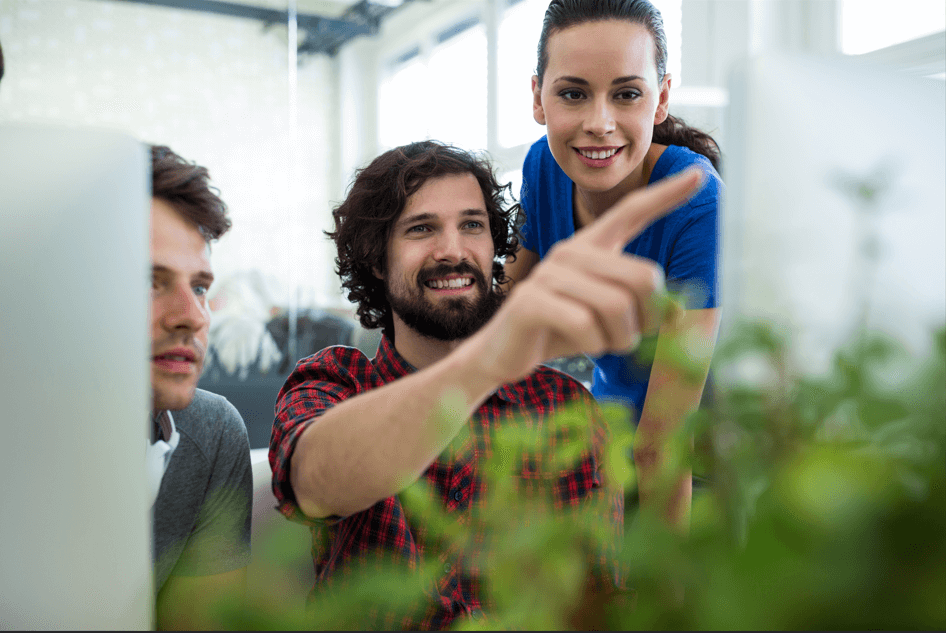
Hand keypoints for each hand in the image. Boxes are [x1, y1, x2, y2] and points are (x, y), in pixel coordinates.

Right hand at [467, 167, 703, 384]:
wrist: (504, 352)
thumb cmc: (560, 330)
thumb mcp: (607, 318)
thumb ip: (639, 309)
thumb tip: (680, 315)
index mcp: (590, 246)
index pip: (632, 211)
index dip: (667, 195)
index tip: (699, 174)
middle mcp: (570, 250)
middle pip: (644, 278)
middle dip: (647, 319)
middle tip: (629, 337)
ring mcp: (549, 273)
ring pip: (617, 307)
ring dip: (620, 339)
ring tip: (603, 343)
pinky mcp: (532, 300)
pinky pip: (586, 326)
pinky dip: (593, 344)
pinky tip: (579, 344)